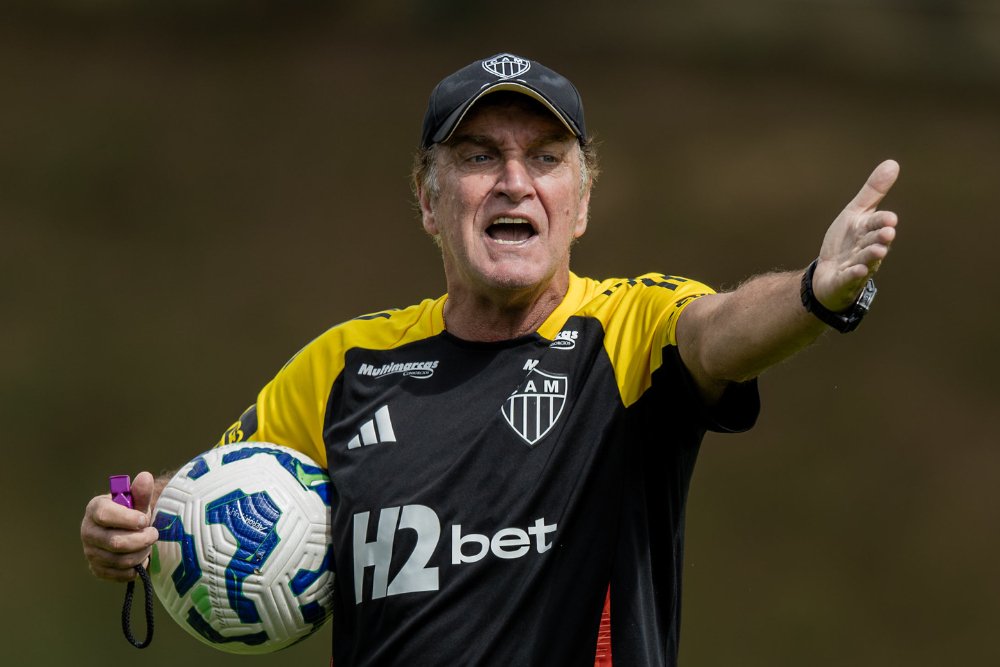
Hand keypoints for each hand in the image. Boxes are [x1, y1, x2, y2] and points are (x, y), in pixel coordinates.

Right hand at [80, 471, 159, 581]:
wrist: (127, 531)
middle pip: (115, 542)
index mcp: (95, 509)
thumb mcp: (137, 501)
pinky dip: (136, 568)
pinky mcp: (97, 569)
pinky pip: (120, 574)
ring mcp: (90, 552)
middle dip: (142, 540)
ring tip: (148, 545)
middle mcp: (88, 531)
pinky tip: (141, 557)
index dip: (128, 519)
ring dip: (141, 553)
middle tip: (154, 534)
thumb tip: (145, 477)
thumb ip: (141, 492)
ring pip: (120, 560)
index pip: (105, 515)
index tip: (145, 520)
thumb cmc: (132, 512)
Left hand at [812, 159, 899, 310]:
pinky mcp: (843, 281)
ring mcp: (856, 266)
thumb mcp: (855, 214)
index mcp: (868, 231)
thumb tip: (893, 163)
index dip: (882, 221)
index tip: (889, 219)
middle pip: (874, 242)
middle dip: (881, 238)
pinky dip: (853, 275)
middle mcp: (866, 249)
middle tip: (887, 233)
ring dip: (871, 256)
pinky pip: (849, 278)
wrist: (828, 274)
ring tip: (878, 251)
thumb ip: (872, 192)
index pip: (877, 224)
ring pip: (865, 260)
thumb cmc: (846, 242)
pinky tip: (856, 271)